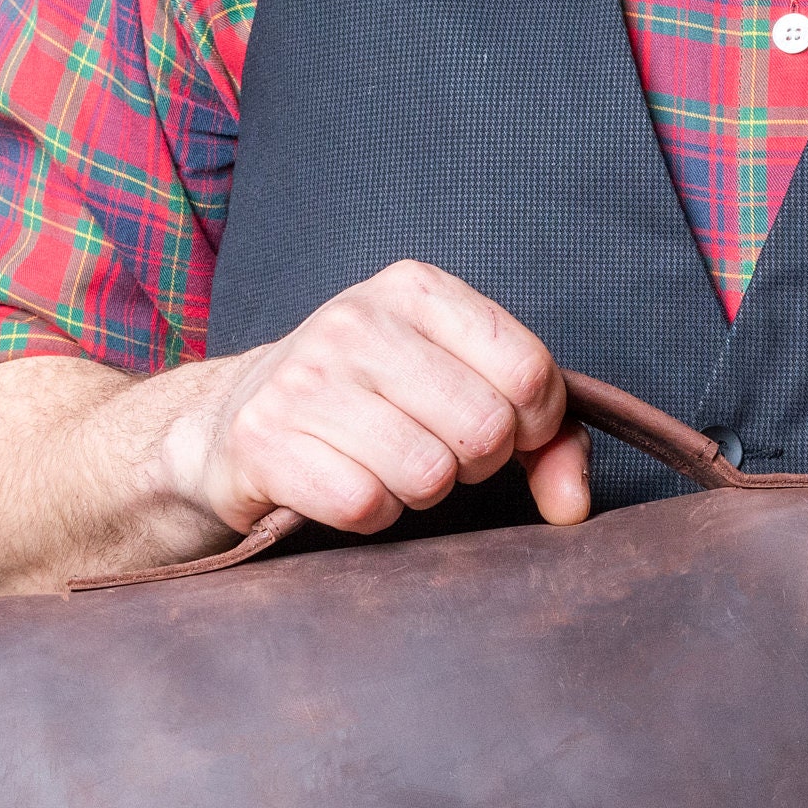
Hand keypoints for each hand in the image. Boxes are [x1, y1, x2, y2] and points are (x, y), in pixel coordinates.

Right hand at [162, 260, 592, 535]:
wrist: (233, 425)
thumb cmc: (371, 411)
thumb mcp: (460, 393)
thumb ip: (545, 440)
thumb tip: (574, 506)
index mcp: (415, 290)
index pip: (529, 373)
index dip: (532, 427)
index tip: (501, 435)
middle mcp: (357, 319)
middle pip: (483, 430)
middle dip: (473, 465)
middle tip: (434, 455)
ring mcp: (304, 377)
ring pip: (427, 475)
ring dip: (418, 495)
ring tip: (384, 469)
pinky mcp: (264, 441)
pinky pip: (365, 506)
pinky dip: (369, 517)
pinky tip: (345, 488)